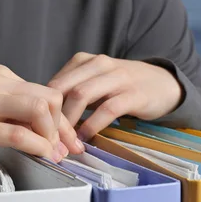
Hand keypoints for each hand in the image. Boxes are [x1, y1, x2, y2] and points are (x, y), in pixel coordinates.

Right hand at [0, 65, 84, 177]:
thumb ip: (6, 106)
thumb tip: (36, 126)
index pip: (45, 92)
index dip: (63, 117)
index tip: (68, 137)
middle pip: (49, 99)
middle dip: (65, 127)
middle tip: (69, 149)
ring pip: (38, 111)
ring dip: (53, 135)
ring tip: (55, 154)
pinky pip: (17, 134)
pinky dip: (37, 145)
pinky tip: (43, 154)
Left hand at [48, 52, 182, 140]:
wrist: (163, 83)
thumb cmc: (121, 86)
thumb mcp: (94, 81)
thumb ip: (70, 92)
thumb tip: (42, 114)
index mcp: (84, 61)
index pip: (55, 83)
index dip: (43, 107)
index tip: (36, 128)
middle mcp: (99, 64)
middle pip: (63, 88)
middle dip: (52, 115)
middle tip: (46, 137)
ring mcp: (117, 77)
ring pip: (81, 95)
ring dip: (69, 121)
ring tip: (63, 140)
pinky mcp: (134, 94)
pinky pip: (107, 109)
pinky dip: (92, 125)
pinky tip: (85, 138)